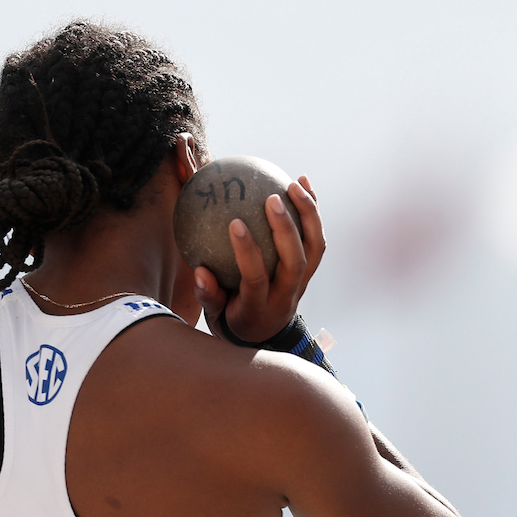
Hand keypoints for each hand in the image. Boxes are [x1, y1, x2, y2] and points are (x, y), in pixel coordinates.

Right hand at [193, 176, 325, 343]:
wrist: (265, 334)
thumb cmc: (233, 315)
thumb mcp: (216, 314)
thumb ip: (208, 295)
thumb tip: (199, 272)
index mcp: (259, 306)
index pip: (256, 278)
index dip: (248, 252)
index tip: (235, 223)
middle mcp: (286, 295)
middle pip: (294, 262)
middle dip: (286, 230)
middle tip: (272, 198)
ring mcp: (302, 282)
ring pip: (315, 248)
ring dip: (309, 215)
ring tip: (294, 183)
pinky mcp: (310, 270)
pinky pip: (317, 238)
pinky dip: (312, 211)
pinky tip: (302, 181)